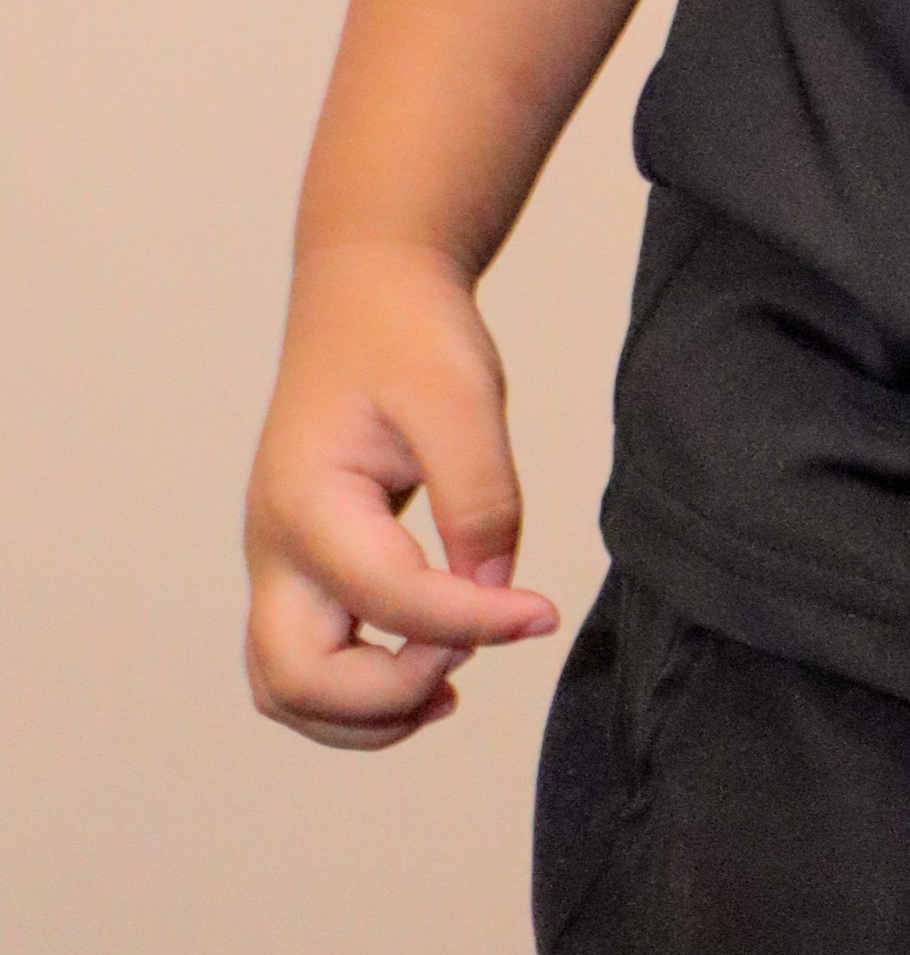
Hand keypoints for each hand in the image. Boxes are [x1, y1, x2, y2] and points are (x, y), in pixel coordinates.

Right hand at [244, 240, 559, 749]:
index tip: (541, 612)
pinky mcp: (302, 567)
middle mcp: (274, 547)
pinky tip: (432, 662)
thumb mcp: (462, 395)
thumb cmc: (408, 333)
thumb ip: (480, 496)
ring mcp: (279, 562)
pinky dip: (357, 691)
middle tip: (475, 652)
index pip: (390, 600)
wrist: (368, 289)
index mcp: (307, 502)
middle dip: (391, 695)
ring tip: (452, 683)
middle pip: (297, 681)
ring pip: (287, 689)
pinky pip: (306, 662)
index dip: (473, 621)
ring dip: (365, 713)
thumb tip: (493, 590)